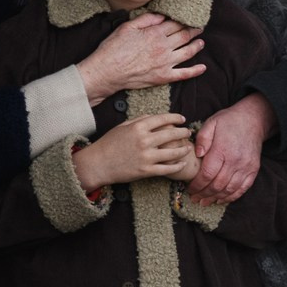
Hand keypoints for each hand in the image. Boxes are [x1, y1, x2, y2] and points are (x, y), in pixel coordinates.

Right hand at [70, 113, 195, 188]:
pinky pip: (168, 168)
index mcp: (137, 128)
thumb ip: (138, 120)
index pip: (162, 119)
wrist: (97, 164)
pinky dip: (178, 165)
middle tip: (188, 132)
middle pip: (172, 134)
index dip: (175, 117)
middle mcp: (144, 141)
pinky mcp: (146, 170)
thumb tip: (154, 116)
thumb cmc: (108, 144)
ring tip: (188, 147)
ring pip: (174, 152)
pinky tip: (183, 162)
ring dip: (184, 149)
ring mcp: (146, 156)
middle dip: (183, 132)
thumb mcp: (121, 127)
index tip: (182, 119)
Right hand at [75, 14, 206, 104]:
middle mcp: (164, 47)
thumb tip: (161, 16)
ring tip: (201, 42)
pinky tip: (203, 68)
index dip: (183, 21)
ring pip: (188, 52)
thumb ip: (146, 19)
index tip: (189, 19)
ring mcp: (166, 63)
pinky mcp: (164, 76)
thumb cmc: (113, 48)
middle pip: (184, 36)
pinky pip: (185, 74)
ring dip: (197, 46)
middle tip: (199, 28)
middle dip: (194, 31)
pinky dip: (196, 71)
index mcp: (155, 34)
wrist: (107, 71)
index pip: (175, 24)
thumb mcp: (127, 27)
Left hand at [187, 93, 271, 202]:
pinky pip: (243, 188)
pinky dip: (232, 197)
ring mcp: (246, 167)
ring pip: (230, 189)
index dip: (197, 185)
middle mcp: (236, 161)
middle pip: (217, 185)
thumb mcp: (211, 124)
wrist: (254, 120)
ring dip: (216, 198)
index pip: (207, 174)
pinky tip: (222, 200)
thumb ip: (202, 139)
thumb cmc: (229, 122)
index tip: (189, 189)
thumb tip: (197, 154)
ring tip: (205, 202)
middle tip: (194, 198)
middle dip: (204, 194)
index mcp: (223, 150)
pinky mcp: (253, 170)